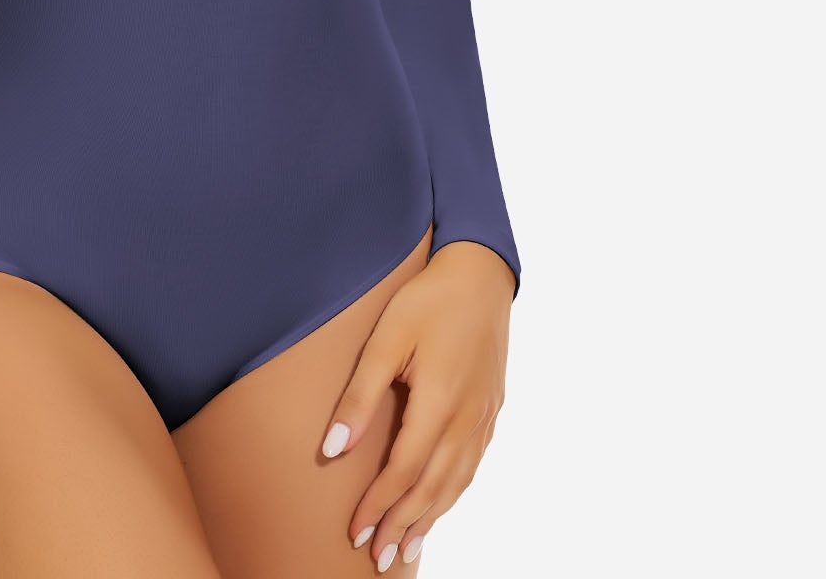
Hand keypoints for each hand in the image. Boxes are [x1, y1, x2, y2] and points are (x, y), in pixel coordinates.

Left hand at [320, 242, 512, 569]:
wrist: (481, 274)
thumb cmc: (427, 300)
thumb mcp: (386, 339)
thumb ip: (360, 394)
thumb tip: (334, 448)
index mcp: (440, 403)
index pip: (404, 471)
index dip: (379, 505)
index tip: (355, 532)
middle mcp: (467, 419)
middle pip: (432, 488)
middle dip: (403, 524)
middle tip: (380, 557)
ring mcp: (484, 417)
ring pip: (456, 482)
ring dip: (430, 518)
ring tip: (407, 546)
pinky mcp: (491, 409)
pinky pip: (471, 465)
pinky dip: (453, 493)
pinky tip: (440, 502)